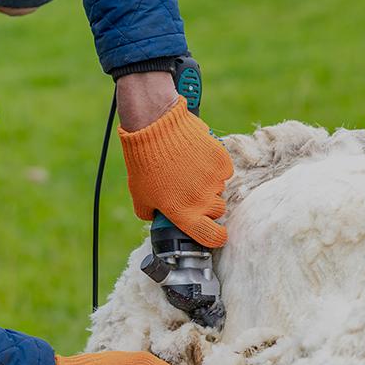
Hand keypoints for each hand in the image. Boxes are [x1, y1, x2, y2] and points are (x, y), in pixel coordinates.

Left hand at [119, 96, 233, 246]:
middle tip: (191, 190)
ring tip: (189, 168)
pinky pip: (224, 170)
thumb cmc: (144, 162)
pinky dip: (214, 166)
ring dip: (209, 183)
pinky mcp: (221, 161)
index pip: (212, 237)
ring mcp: (214, 180)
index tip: (217, 234)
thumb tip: (158, 217)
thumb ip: (151, 213)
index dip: (216, 238)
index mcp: (184, 214)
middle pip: (217, 211)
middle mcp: (202, 200)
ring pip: (220, 188)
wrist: (155, 127)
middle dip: (207, 204)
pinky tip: (197, 157)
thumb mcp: (140, 195)